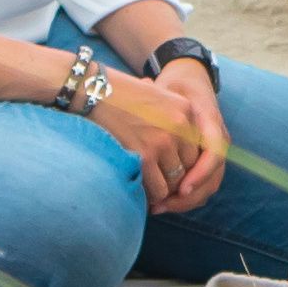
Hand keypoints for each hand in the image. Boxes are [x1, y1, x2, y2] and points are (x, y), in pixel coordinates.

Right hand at [85, 66, 221, 213]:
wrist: (92, 91)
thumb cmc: (118, 94)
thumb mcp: (154, 97)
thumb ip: (171, 117)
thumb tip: (174, 147)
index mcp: (186, 109)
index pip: (195, 149)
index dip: (180, 162)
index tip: (165, 166)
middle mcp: (180, 126)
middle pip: (188, 166)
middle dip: (172, 177)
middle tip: (154, 180)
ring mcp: (164, 141)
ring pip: (174, 181)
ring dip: (161, 187)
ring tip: (146, 186)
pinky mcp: (145, 156)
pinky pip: (158, 188)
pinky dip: (149, 195)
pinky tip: (138, 188)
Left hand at [146, 53, 230, 212]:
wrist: (191, 83)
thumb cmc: (176, 87)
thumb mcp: (170, 87)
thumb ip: (159, 92)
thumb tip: (144, 87)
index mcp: (211, 122)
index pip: (215, 153)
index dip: (200, 173)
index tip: (181, 188)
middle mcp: (218, 141)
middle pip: (213, 178)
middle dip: (189, 197)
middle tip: (161, 205)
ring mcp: (214, 154)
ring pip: (208, 187)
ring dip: (185, 202)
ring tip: (158, 207)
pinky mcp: (206, 163)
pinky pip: (201, 187)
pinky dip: (184, 199)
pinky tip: (163, 203)